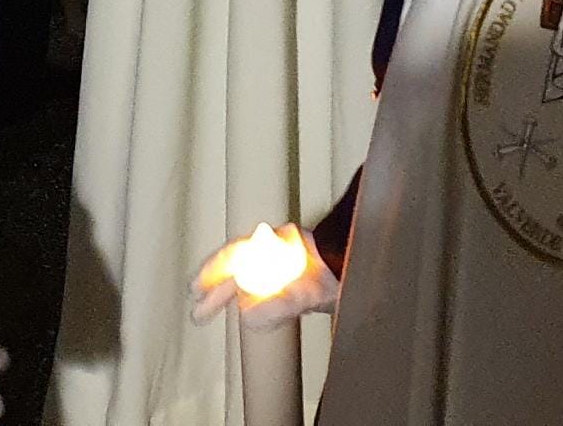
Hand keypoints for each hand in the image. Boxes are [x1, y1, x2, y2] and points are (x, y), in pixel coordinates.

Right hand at [189, 223, 339, 331]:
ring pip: (248, 274)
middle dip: (216, 289)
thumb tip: (246, 318)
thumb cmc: (340, 273)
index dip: (213, 272)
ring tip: (210, 308)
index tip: (196, 290)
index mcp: (274, 245)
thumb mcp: (309, 292)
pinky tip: (243, 306)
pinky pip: (264, 283)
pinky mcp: (295, 277)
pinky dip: (248, 294)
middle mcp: (276, 249)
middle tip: (197, 311)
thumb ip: (280, 304)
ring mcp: (285, 262)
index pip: (234, 255)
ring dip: (230, 291)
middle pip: (238, 266)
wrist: (367, 264)